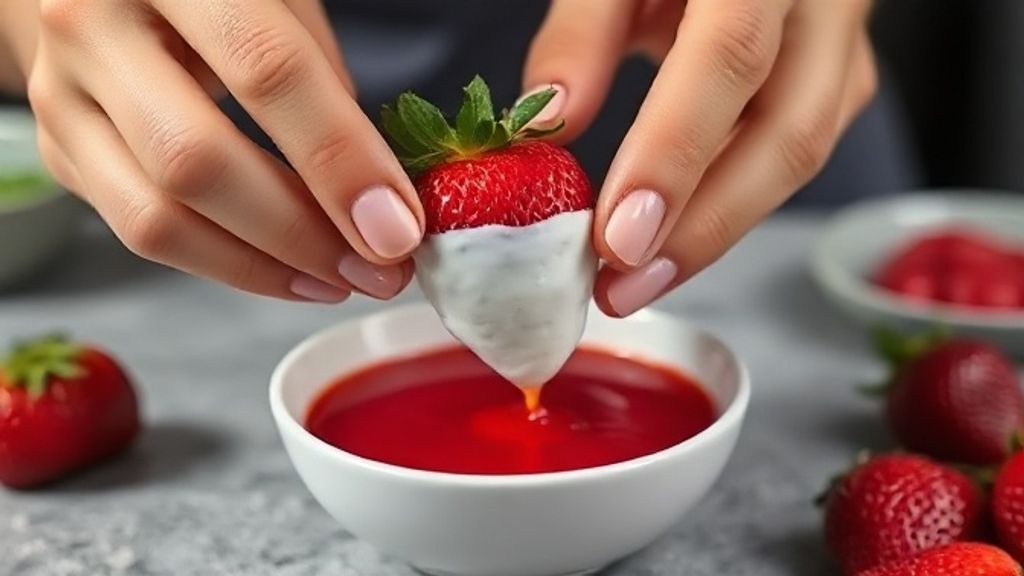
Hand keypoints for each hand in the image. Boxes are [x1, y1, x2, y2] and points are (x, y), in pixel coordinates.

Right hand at [5, 0, 423, 301]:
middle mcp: (91, 27)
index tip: (397, 226)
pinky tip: (288, 270)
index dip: (339, 158)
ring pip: (157, 217)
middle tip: (381, 271)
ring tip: (340, 278)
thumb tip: (371, 192)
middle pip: (196, 160)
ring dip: (264, 267)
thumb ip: (318, 74)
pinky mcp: (60, 152)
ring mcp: (61, 97)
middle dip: (303, 234)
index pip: (266, 70)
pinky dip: (226, 263)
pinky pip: (142, 231)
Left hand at [523, 0, 876, 315]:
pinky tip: (679, 237)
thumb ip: (583, 30)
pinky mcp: (838, 72)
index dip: (675, 153)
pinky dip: (733, 200)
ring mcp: (844, 39)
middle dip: (703, 227)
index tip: (618, 237)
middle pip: (789, 131)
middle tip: (621, 287)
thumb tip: (551, 119)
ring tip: (638, 279)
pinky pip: (795, 148)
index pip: (730, 57)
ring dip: (718, 228)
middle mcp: (823, 0)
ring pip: (800, 152)